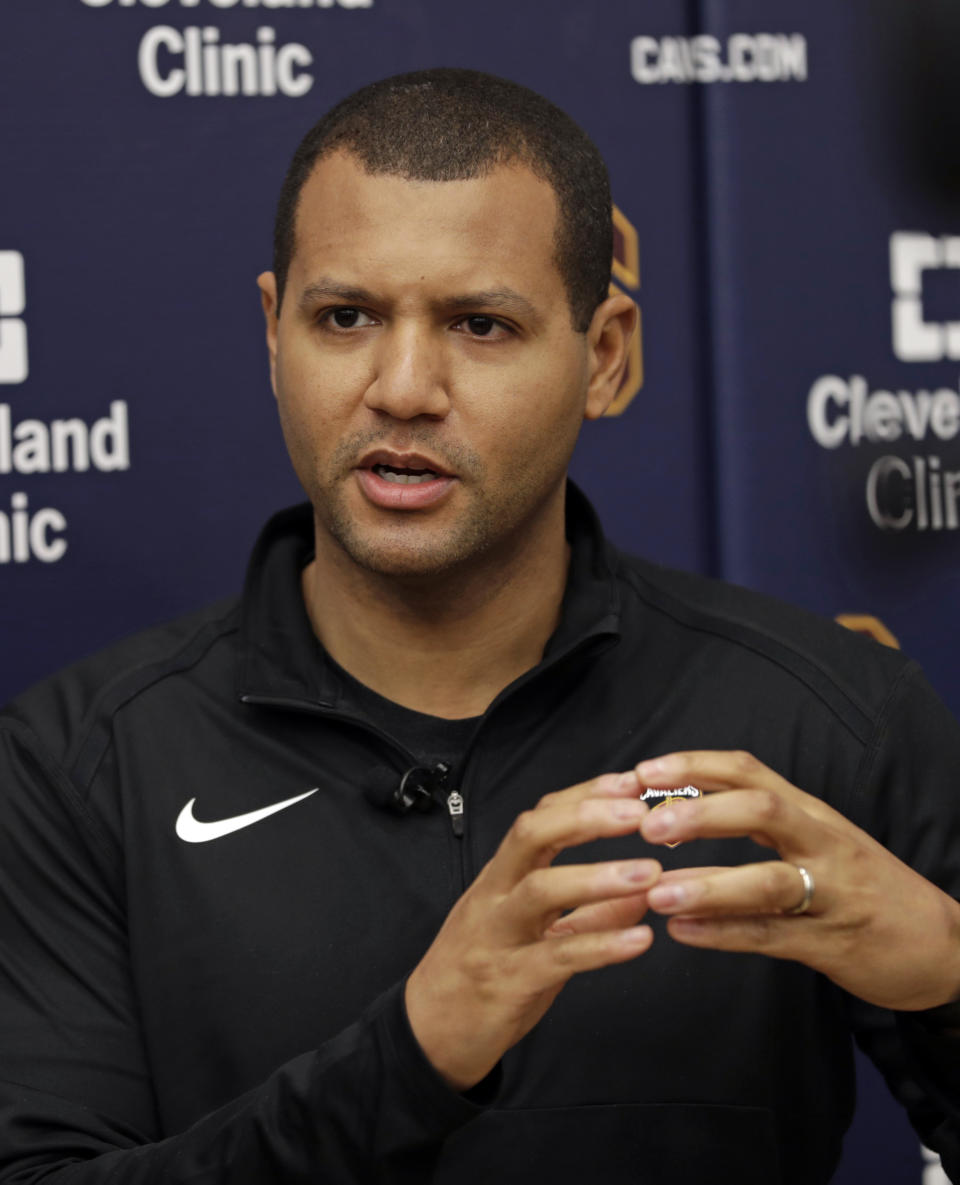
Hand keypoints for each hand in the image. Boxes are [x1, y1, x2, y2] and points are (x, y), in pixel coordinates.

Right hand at [405, 771, 659, 1090]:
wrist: (429, 1036)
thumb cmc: (481, 977)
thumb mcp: (532, 935)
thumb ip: (586, 913)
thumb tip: (640, 894)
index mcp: (500, 878)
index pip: (539, 818)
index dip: (584, 796)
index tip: (629, 783)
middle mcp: (495, 896)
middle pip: (531, 835)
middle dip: (585, 818)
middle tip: (638, 815)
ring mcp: (498, 937)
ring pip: (541, 890)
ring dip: (599, 877)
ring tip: (651, 874)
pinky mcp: (508, 982)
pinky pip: (557, 957)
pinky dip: (602, 945)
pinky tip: (641, 940)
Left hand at [636, 750, 959, 1010]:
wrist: (941, 943)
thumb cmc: (860, 883)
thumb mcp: (816, 836)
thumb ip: (758, 819)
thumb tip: (679, 803)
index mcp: (810, 811)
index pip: (749, 771)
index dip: (695, 767)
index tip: (644, 770)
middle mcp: (822, 842)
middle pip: (761, 811)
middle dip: (701, 814)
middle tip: (646, 825)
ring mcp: (831, 894)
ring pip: (768, 881)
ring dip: (709, 884)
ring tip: (656, 891)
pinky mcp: (833, 944)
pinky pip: (773, 936)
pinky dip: (725, 934)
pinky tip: (683, 931)